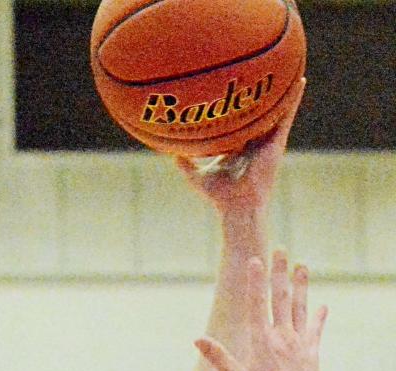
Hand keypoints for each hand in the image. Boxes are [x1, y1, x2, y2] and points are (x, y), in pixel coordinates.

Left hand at [177, 78, 304, 214]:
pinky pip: (286, 116)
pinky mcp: (277, 141)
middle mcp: (253, 140)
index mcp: (237, 146)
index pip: (235, 122)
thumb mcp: (196, 175)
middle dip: (256, 93)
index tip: (227, 87)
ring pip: (273, 110)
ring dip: (279, 91)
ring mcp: (266, 140)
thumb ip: (184, 161)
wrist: (238, 206)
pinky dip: (294, 99)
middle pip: (255, 112)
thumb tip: (169, 149)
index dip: (233, 107)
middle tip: (254, 69)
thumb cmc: (220, 196)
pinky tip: (300, 80)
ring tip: (283, 66)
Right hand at [194, 250, 326, 370]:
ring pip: (300, 308)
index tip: (257, 260)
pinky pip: (315, 331)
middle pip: (281, 298)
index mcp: (262, 342)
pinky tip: (321, 306)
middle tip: (281, 250)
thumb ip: (218, 357)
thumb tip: (197, 339)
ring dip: (301, 286)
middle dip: (280, 273)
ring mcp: (300, 344)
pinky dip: (317, 317)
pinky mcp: (312, 354)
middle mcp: (283, 338)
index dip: (256, 281)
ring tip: (302, 266)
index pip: (258, 304)